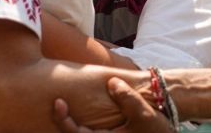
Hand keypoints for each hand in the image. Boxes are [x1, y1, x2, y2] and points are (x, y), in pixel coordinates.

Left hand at [52, 78, 170, 132]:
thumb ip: (127, 98)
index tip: (58, 102)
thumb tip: (111, 82)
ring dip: (69, 124)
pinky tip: (75, 109)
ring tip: (60, 105)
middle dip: (61, 122)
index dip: (63, 120)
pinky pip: (89, 131)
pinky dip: (78, 123)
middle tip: (55, 102)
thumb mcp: (143, 113)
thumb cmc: (156, 129)